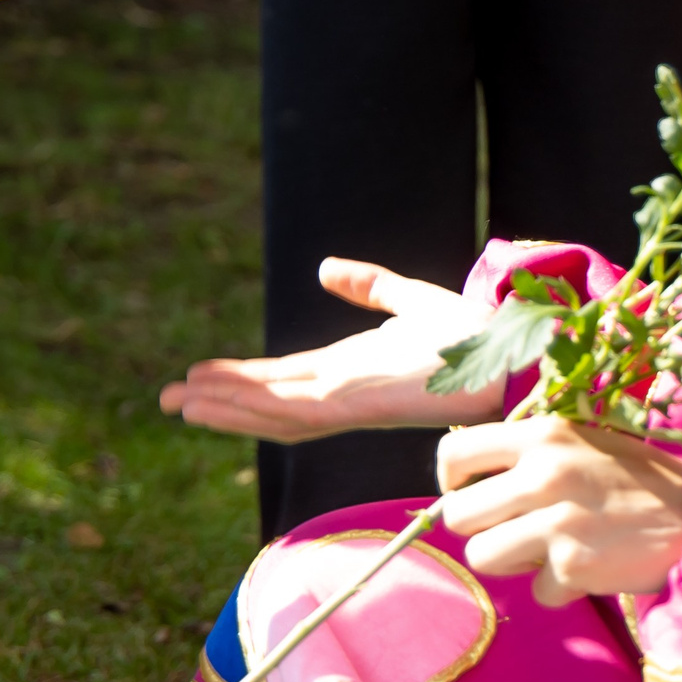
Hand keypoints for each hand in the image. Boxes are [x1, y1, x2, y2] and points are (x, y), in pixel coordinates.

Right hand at [159, 258, 505, 441]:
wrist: (511, 351)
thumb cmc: (474, 335)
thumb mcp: (411, 300)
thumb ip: (370, 287)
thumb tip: (326, 270)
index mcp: (352, 369)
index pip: (284, 378)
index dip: (242, 378)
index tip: (202, 373)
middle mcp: (344, 391)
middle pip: (267, 399)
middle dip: (219, 399)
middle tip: (169, 398)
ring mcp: (348, 400)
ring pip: (271, 411)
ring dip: (224, 407)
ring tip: (178, 402)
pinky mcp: (357, 403)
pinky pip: (292, 411)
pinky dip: (249, 407)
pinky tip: (216, 401)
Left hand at [438, 418, 681, 606]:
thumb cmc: (637, 480)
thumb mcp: (584, 442)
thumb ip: (530, 455)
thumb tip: (469, 485)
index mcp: (543, 434)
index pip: (454, 453)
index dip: (452, 482)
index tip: (471, 494)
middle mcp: (543, 472)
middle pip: (457, 514)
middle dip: (481, 529)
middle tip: (515, 531)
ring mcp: (555, 521)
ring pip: (481, 556)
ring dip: (512, 563)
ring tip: (550, 552)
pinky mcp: (572, 565)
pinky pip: (535, 591)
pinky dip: (559, 589)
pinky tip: (590, 569)